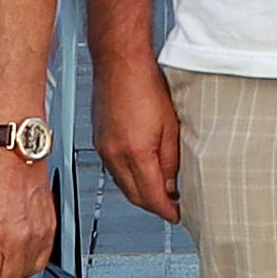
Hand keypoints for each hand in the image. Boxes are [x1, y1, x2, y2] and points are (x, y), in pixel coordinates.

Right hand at [96, 63, 182, 224]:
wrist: (119, 62)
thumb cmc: (145, 84)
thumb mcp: (171, 126)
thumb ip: (171, 160)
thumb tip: (171, 183)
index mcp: (135, 153)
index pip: (151, 197)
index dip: (166, 211)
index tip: (177, 215)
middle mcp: (114, 155)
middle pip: (134, 196)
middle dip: (153, 205)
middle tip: (171, 206)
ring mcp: (104, 148)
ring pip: (122, 184)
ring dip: (140, 192)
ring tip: (159, 189)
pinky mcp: (99, 140)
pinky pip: (114, 170)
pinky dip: (128, 177)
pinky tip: (141, 170)